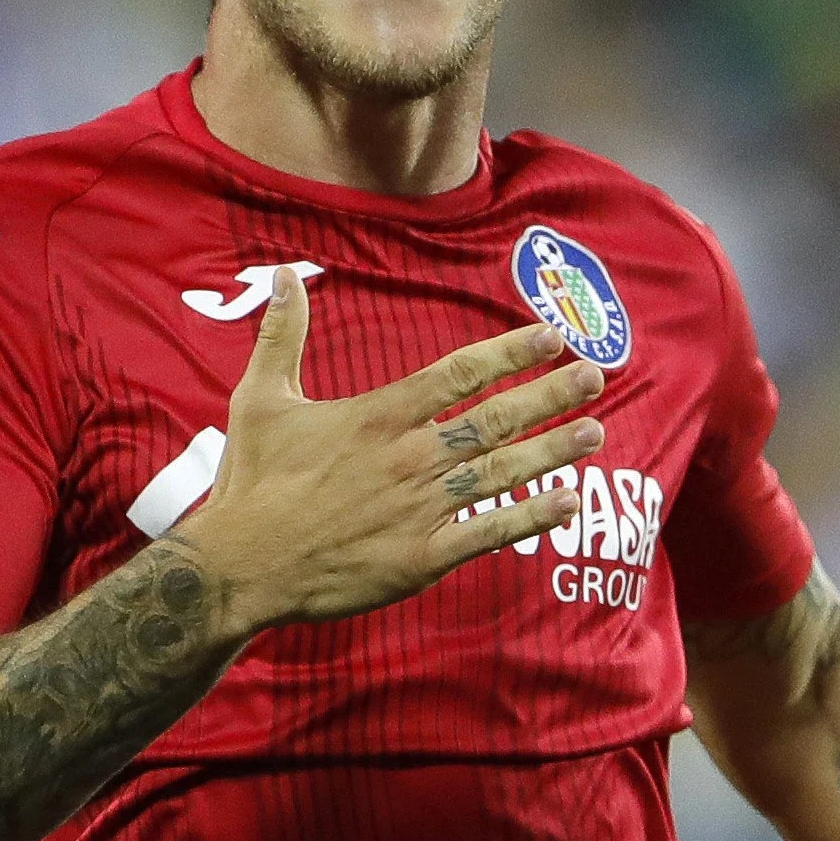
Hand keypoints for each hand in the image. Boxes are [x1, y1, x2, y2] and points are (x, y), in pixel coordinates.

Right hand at [172, 270, 606, 630]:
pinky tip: (569, 501)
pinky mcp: (422, 558)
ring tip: (594, 431)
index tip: (551, 336)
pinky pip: (490, 533)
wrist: (243, 565)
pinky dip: (532, 517)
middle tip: (596, 375)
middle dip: (550, 394)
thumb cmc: (252, 482)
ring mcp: (421, 509)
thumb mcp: (260, 398)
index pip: (460, 373)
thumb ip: (284, 335)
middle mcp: (410, 457)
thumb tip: (287, 275)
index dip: (511, 352)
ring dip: (553, 450)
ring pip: (503, 472)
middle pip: (495, 418)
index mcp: (379, 416)